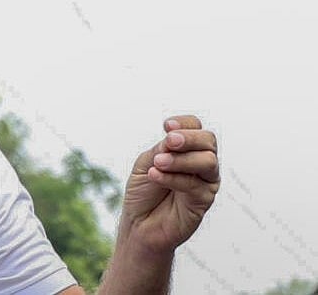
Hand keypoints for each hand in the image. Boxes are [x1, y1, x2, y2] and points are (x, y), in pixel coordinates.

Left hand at [119, 115, 219, 255]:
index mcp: (187, 150)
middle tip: (168, 141)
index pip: (196, 128)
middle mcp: (201, 163)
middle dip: (188, 138)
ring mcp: (205, 182)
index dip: (185, 123)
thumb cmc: (143, 191)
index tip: (166, 126)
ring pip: (208, 161)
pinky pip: (195, 185)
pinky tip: (155, 176)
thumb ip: (162, 150)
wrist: (139, 223)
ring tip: (158, 163)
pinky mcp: (203, 201)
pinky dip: (173, 178)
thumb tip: (174, 139)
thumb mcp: (147, 163)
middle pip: (208, 141)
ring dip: (181, 159)